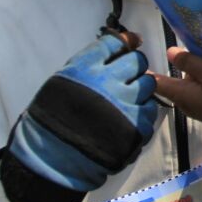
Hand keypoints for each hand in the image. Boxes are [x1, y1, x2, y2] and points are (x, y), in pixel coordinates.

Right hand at [1, 34, 155, 201]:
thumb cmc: (50, 120)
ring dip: (142, 88)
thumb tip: (112, 55)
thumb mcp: (60, 83)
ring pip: (148, 85)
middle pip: (136, 62)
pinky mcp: (135, 127)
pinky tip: (133, 116)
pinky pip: (150, 111)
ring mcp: (124, 104)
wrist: (51, 160)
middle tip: (129, 74)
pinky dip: (144, 111)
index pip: (115, 43)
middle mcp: (107, 82)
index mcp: (85, 68)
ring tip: (131, 97)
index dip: (127, 41)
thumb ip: (86, 67)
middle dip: (135, 66)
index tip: (133, 42)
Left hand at [152, 47, 201, 135]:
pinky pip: (196, 89)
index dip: (145, 71)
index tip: (139, 57)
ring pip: (186, 83)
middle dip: (177, 64)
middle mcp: (183, 102)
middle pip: (172, 81)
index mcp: (181, 95)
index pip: (155, 83)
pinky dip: (200, 78)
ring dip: (192, 70)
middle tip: (183, 44)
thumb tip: (170, 52)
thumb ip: (190, 62)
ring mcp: (195, 106)